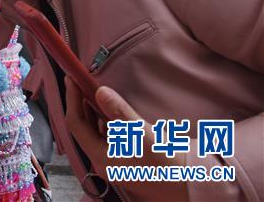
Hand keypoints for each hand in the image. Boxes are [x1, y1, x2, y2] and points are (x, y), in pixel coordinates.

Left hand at [65, 77, 188, 201]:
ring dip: (94, 111)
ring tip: (94, 91)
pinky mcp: (126, 159)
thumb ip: (120, 113)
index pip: (76, 125)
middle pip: (84, 128)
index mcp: (101, 158)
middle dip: (81, 104)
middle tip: (81, 82)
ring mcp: (114, 161)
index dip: (72, 100)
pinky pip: (109, 136)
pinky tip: (113, 111)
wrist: (192, 185)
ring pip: (96, 132)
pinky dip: (107, 121)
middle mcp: (104, 162)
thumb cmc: (167, 164)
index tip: (72, 79)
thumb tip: (100, 92)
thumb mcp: (143, 135)